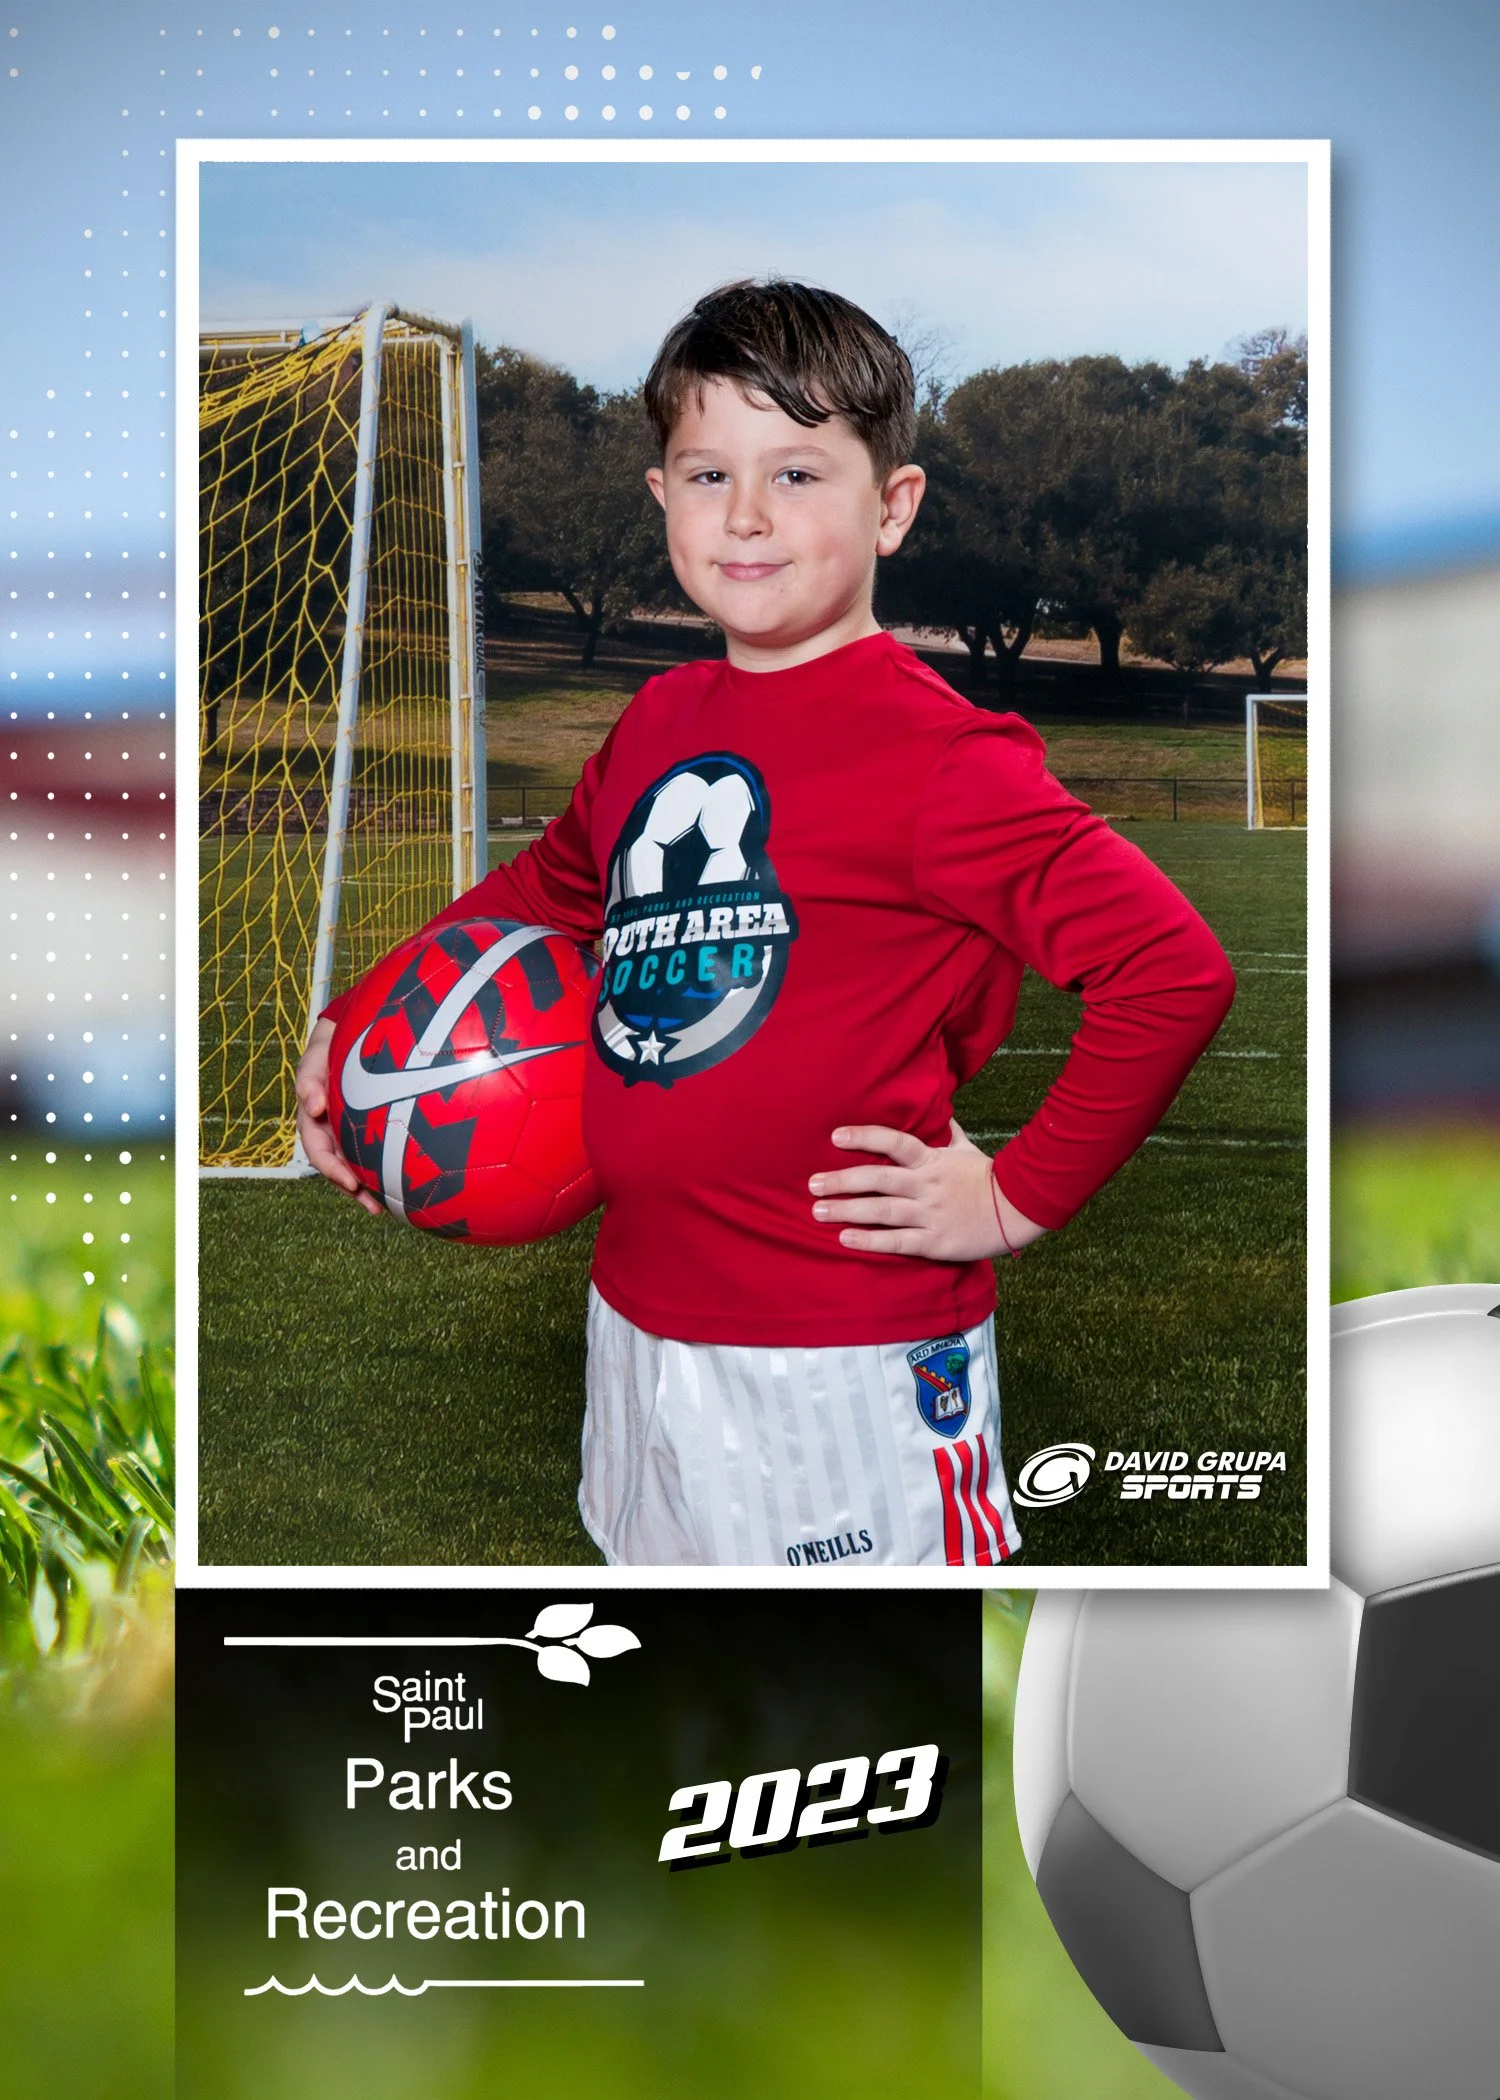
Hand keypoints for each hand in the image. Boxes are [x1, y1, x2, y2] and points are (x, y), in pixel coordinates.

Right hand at [294, 1017, 383, 1216]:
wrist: (350, 1034)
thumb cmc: (330, 1046)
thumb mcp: (315, 1057)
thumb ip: (309, 1079)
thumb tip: (312, 1106)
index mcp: (313, 1119)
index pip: (319, 1151)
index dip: (332, 1170)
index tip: (350, 1183)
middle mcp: (330, 1130)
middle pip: (339, 1167)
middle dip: (354, 1190)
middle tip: (374, 1207)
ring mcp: (349, 1131)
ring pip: (357, 1164)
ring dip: (370, 1187)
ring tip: (389, 1207)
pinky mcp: (370, 1127)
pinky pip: (375, 1150)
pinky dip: (385, 1167)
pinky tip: (406, 1181)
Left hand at [808, 1120, 1047, 1262]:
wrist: (1019, 1209)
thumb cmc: (988, 1176)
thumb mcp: (968, 1148)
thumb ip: (948, 1131)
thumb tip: (940, 1110)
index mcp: (932, 1160)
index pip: (894, 1143)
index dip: (865, 1137)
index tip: (835, 1136)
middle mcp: (927, 1185)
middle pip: (878, 1180)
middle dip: (842, 1181)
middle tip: (812, 1183)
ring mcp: (930, 1214)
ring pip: (882, 1211)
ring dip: (847, 1210)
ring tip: (818, 1211)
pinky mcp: (935, 1241)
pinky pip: (897, 1242)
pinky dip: (870, 1240)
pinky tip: (846, 1239)